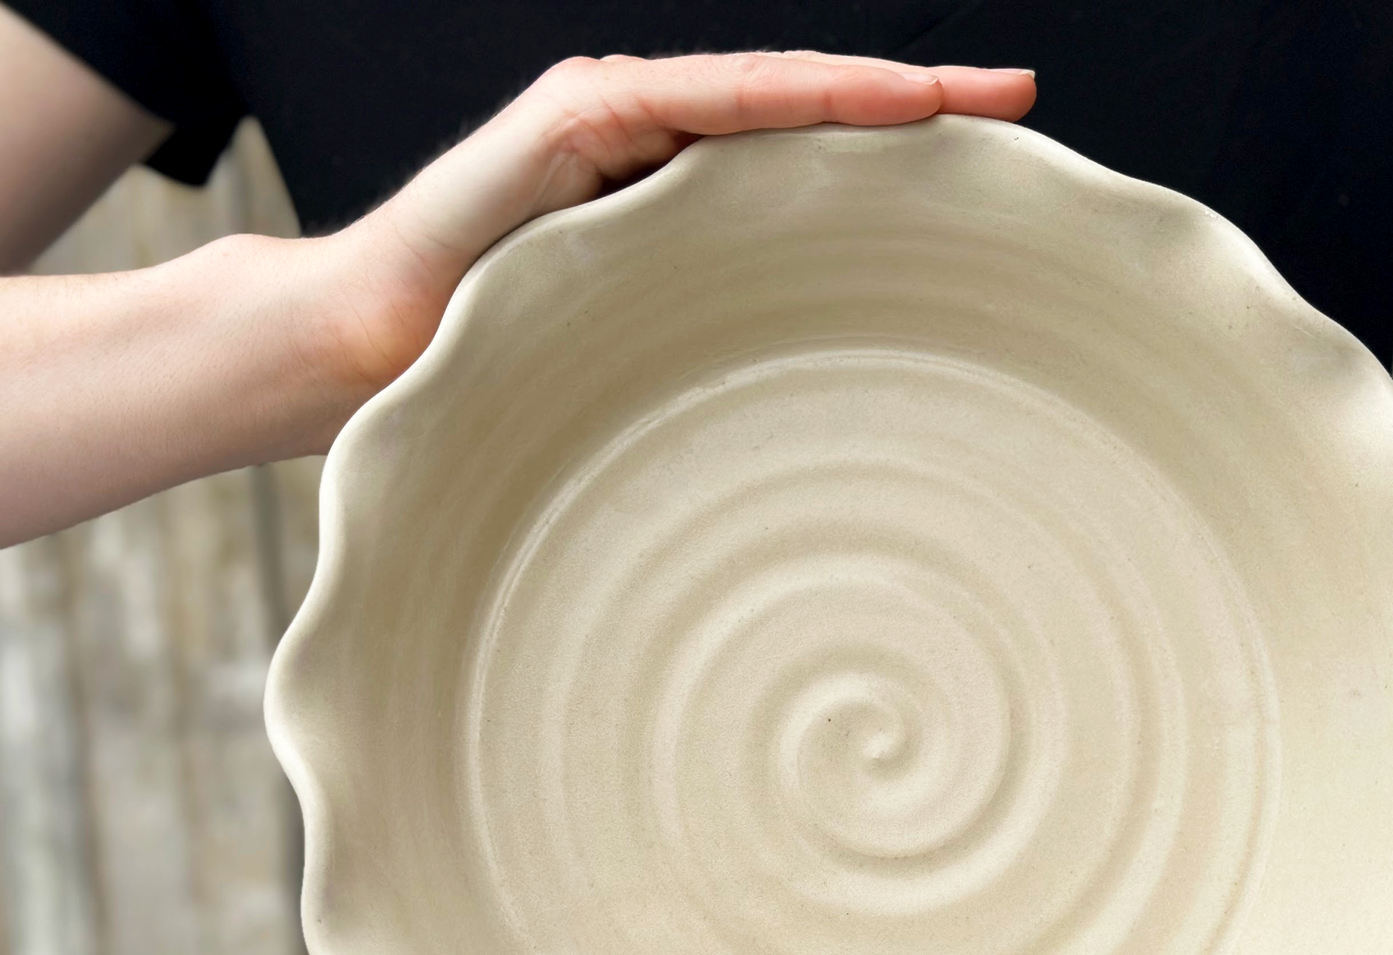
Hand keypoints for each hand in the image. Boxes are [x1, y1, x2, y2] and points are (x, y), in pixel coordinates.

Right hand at [309, 52, 1036, 404]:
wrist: (365, 349)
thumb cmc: (490, 370)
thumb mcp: (634, 361)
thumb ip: (709, 351)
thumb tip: (819, 422)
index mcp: (676, 206)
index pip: (810, 170)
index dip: (902, 164)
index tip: (1003, 181)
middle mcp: (656, 149)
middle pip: (814, 120)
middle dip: (922, 115)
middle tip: (1027, 117)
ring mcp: (617, 122)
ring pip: (777, 96)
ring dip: (882, 94)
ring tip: (980, 102)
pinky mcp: (578, 118)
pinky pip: (707, 101)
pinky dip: (793, 98)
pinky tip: (877, 100)